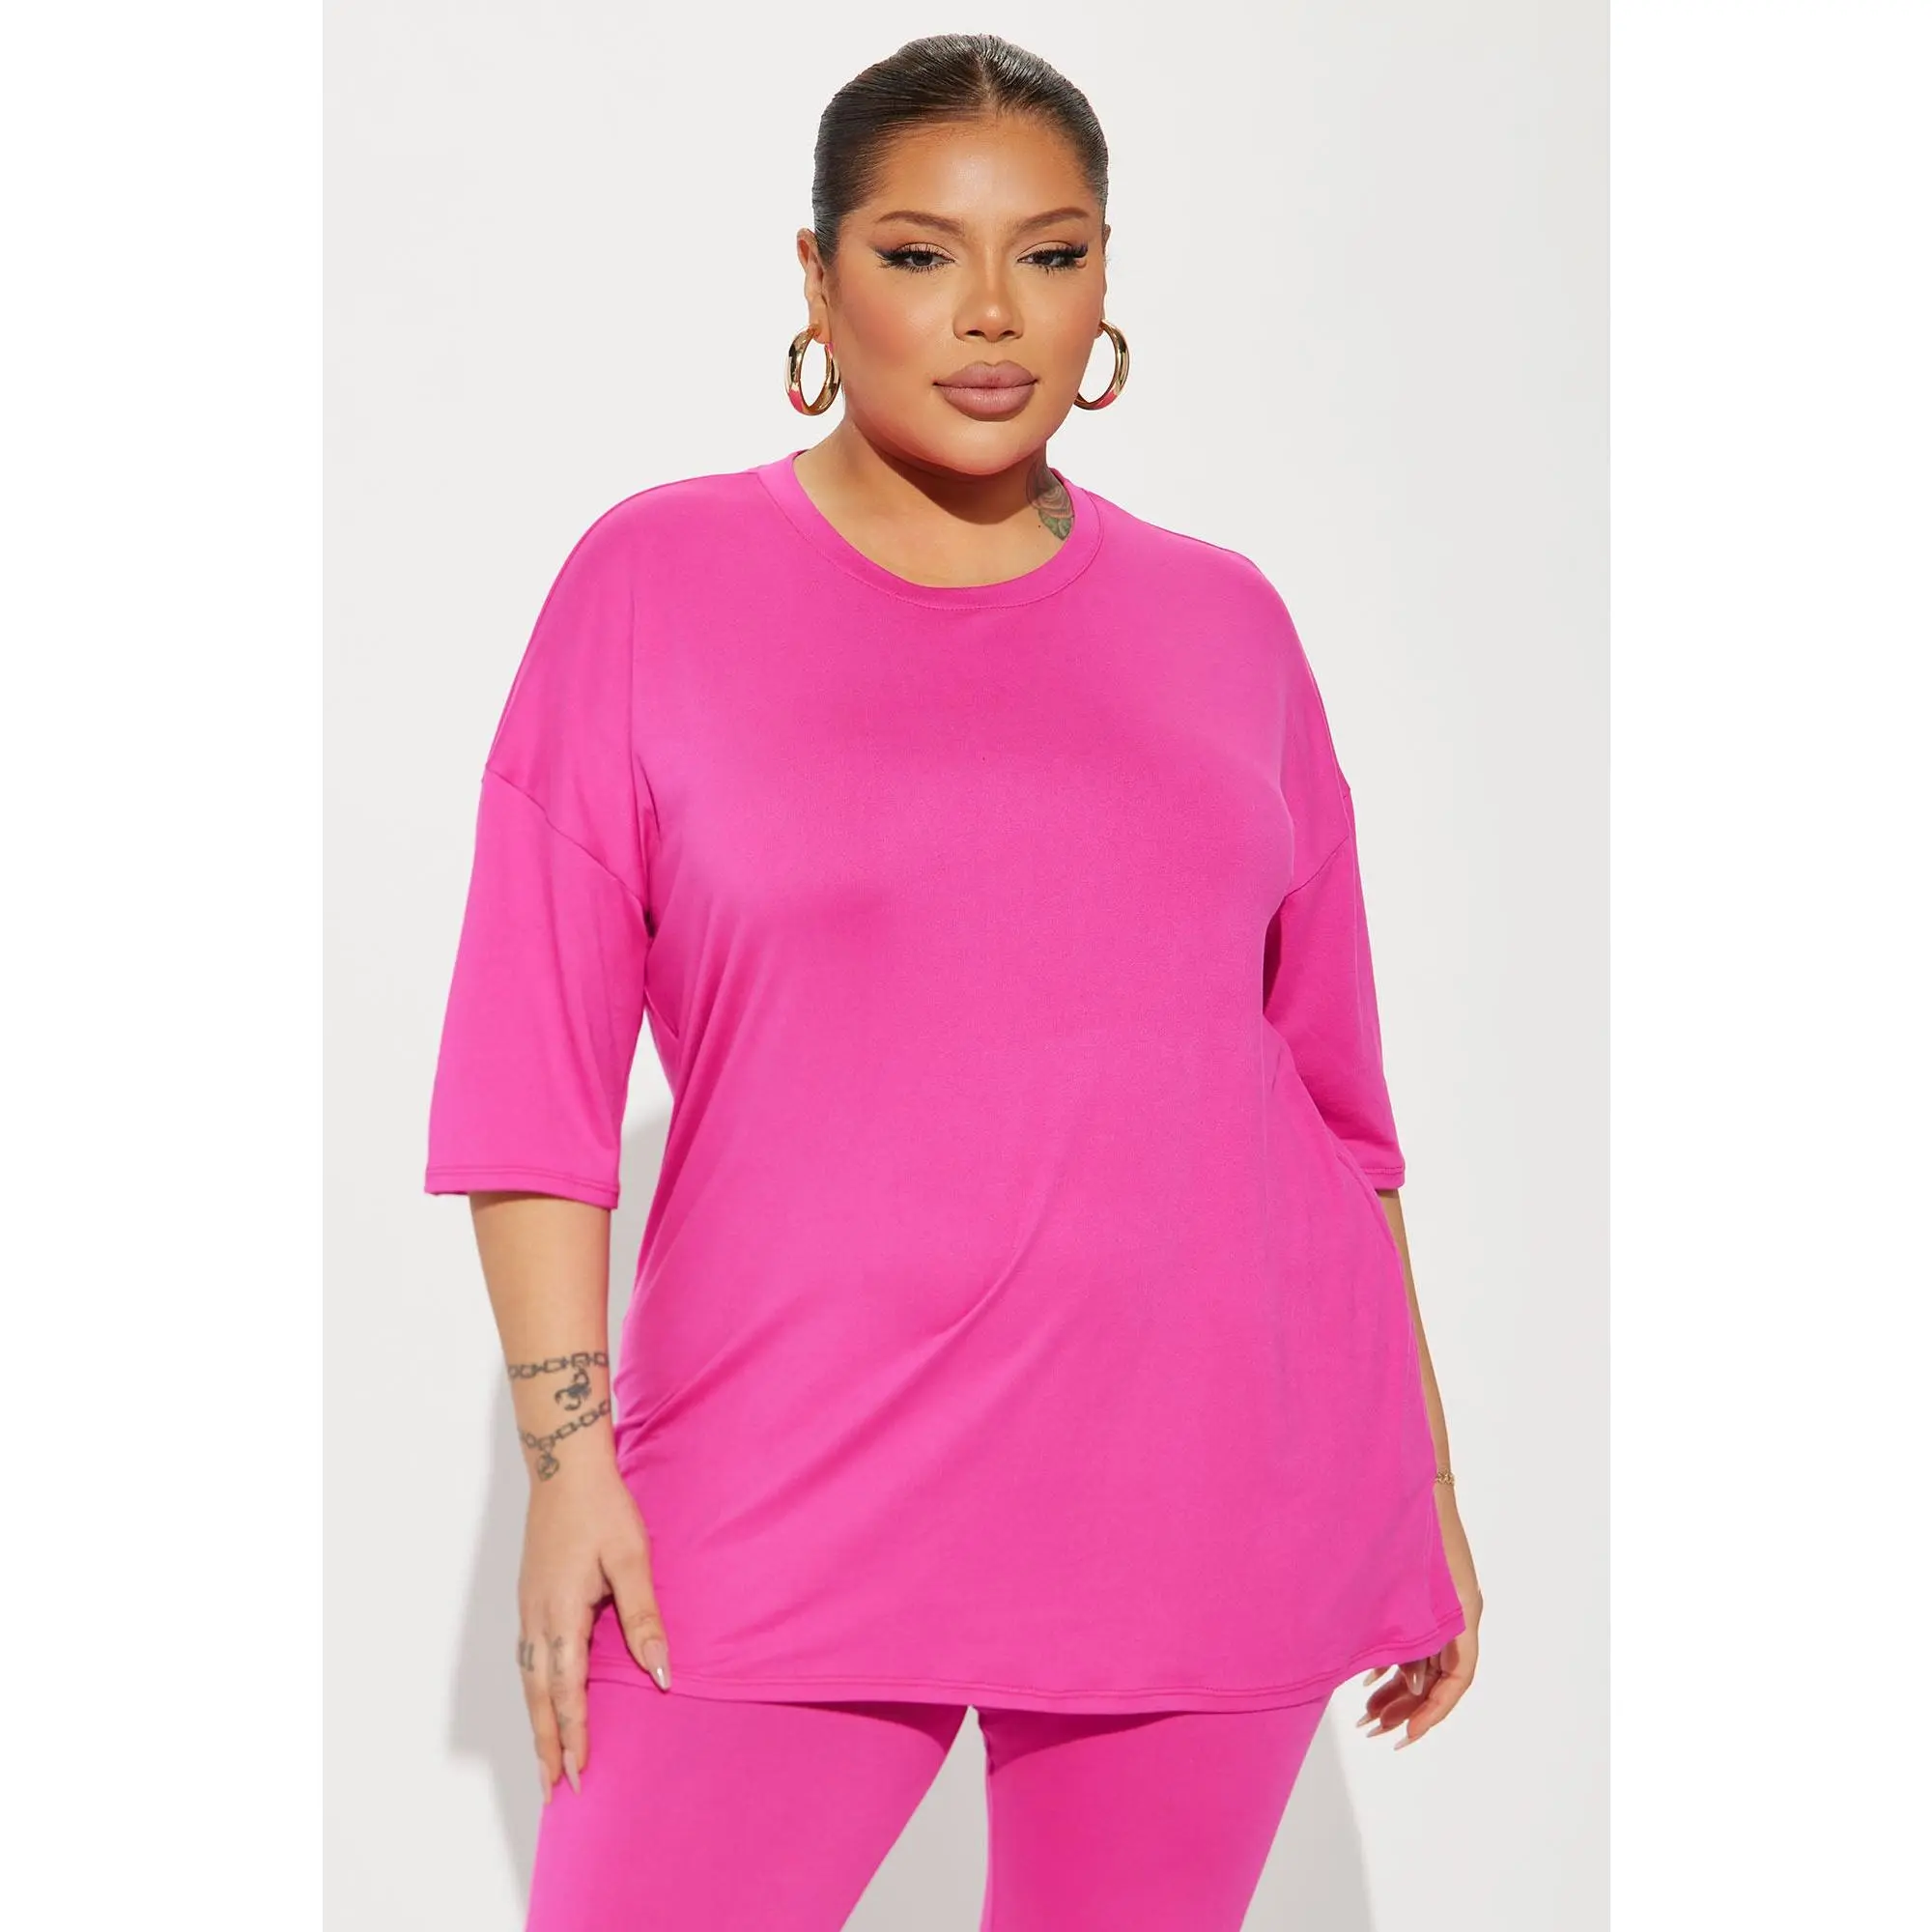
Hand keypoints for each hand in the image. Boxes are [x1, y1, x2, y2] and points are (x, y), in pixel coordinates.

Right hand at [516, 1458, 670, 1802]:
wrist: (564, 1467)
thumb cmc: (603, 1508)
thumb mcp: (632, 1559)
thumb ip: (643, 1617)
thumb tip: (660, 1671)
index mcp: (562, 1614)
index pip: (567, 1690)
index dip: (574, 1734)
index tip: (579, 1773)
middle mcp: (537, 1618)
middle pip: (539, 1696)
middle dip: (548, 1743)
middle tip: (553, 1789)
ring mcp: (529, 1607)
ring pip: (529, 1679)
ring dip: (537, 1721)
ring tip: (545, 1758)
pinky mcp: (531, 1596)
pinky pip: (527, 1657)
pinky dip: (533, 1690)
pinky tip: (541, 1698)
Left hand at [1357, 1491, 1481, 1749]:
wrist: (1404, 1473)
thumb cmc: (1408, 1522)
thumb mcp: (1409, 1584)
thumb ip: (1406, 1630)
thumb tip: (1401, 1681)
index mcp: (1462, 1613)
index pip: (1458, 1681)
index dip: (1433, 1713)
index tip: (1406, 1736)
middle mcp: (1456, 1613)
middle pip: (1438, 1677)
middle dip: (1407, 1708)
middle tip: (1374, 1730)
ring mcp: (1440, 1603)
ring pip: (1424, 1661)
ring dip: (1397, 1690)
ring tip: (1365, 1714)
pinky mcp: (1421, 1592)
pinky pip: (1414, 1640)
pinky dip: (1392, 1662)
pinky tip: (1364, 1679)